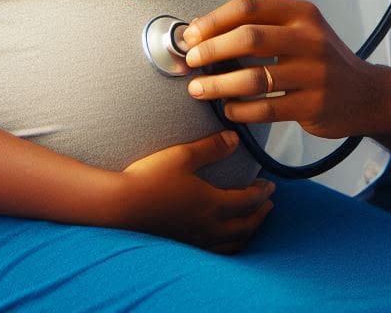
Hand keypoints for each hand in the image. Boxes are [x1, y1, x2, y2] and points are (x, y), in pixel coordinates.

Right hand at [120, 131, 274, 251]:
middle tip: (269, 204)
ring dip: (248, 232)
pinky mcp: (183, 246)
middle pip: (245, 225)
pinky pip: (216, 252)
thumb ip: (211, 147)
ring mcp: (196, 240)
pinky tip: (224, 241)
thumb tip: (234, 138)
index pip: (248, 201)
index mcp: (213, 204)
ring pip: (232, 242)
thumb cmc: (151, 178)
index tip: (270, 185)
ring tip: (253, 224)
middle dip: (261, 214)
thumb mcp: (183, 156)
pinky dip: (229, 246)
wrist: (120, 207)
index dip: (262, 193)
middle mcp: (209, 227)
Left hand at [182, 0, 390, 167]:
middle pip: (248, 38)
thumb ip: (260, 26)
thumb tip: (201, 30)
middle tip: (189, 61)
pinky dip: (240, 110)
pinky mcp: (314, 105)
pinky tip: (227, 109)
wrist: (367, 94)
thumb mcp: (300, 31)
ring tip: (197, 89)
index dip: (213, 20)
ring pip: (254, 78)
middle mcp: (311, 39)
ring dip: (218, 84)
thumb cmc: (320, 60)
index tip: (190, 35)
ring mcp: (315, 73)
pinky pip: (266, 109)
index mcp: (301, 13)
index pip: (248, 6)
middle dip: (211, 49)